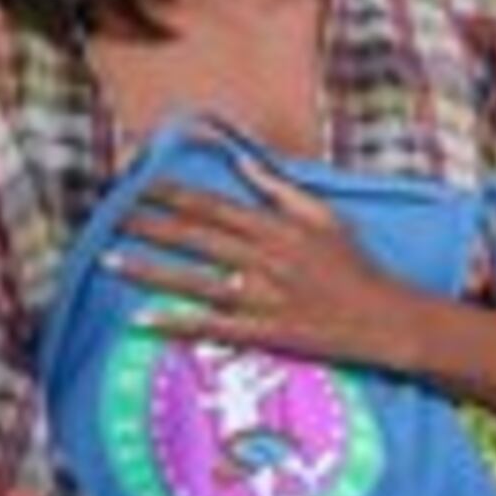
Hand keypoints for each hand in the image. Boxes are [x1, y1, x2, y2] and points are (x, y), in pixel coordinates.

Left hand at [118, 157, 427, 372]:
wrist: (385, 318)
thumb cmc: (356, 266)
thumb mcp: (325, 216)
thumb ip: (280, 191)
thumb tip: (243, 163)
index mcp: (279, 228)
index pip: (216, 206)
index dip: (175, 195)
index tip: (141, 185)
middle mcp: (267, 259)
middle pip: (198, 239)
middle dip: (151, 226)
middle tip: (112, 218)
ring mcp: (264, 298)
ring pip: (196, 281)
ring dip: (150, 270)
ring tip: (110, 260)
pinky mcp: (266, 333)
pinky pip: (213, 327)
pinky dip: (178, 323)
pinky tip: (143, 320)